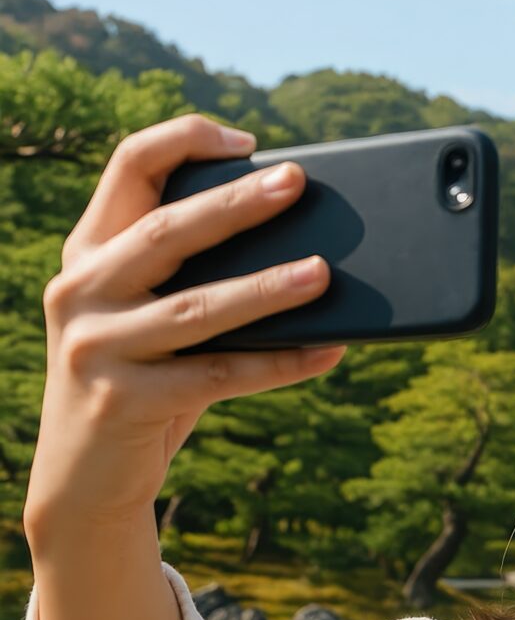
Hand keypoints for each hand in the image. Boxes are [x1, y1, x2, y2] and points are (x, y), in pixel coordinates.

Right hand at [24, 114, 343, 537]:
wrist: (83, 479)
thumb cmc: (140, 381)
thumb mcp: (147, 317)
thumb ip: (191, 278)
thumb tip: (307, 251)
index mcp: (89, 253)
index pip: (127, 168)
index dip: (184, 141)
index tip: (247, 140)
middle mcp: (80, 290)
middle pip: (166, 231)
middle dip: (236, 204)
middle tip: (297, 182)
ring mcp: (96, 346)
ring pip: (197, 308)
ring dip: (266, 289)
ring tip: (323, 273)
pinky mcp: (125, 401)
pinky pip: (221, 376)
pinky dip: (282, 363)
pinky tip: (330, 351)